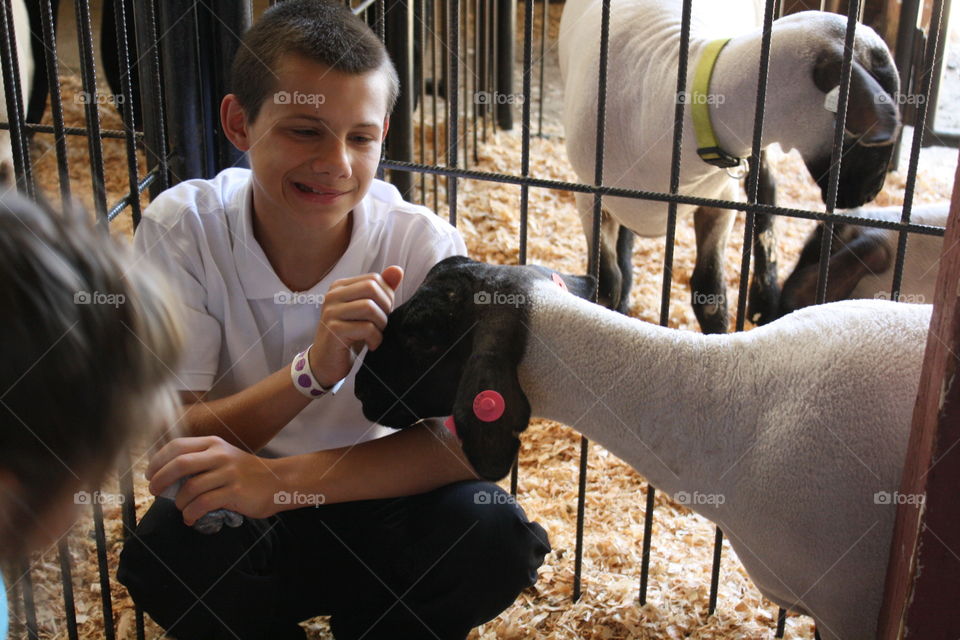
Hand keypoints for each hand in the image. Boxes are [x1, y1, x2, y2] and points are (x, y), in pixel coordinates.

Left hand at [147, 436, 282, 525]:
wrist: (278, 482)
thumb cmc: (246, 473)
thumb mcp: (223, 458)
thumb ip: (199, 462)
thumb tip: (166, 478)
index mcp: (213, 444)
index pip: (177, 446)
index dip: (158, 461)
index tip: (150, 474)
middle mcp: (219, 455)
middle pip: (179, 464)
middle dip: (160, 480)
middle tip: (155, 492)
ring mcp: (228, 473)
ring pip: (190, 488)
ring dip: (179, 503)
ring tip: (182, 508)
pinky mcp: (235, 491)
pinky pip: (203, 504)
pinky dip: (191, 514)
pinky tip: (191, 518)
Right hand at [310, 265, 403, 386]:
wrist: (326, 363)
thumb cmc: (350, 335)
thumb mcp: (367, 312)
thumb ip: (381, 291)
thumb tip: (398, 270)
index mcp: (340, 287)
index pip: (374, 279)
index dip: (387, 296)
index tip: (383, 313)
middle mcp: (332, 295)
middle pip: (372, 288)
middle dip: (385, 308)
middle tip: (382, 324)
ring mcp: (331, 312)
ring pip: (370, 307)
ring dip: (381, 324)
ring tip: (376, 335)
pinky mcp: (334, 329)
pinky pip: (366, 328)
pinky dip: (375, 339)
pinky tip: (371, 345)